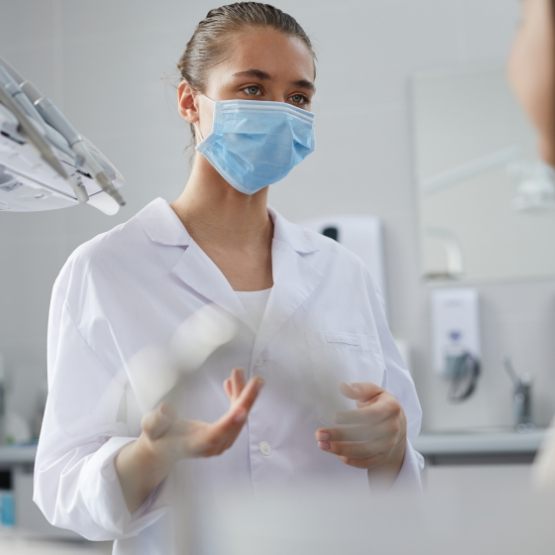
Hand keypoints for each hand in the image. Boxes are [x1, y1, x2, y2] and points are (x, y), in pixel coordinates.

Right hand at [139, 368, 263, 465]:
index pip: (216, 434)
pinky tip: (231, 383)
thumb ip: (156, 421)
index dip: (230, 422)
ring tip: (238, 372)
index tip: (241, 409)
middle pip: (235, 423)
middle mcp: (213, 445)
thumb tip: (165, 409)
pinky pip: (235, 415)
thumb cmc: (157, 437)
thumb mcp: (151, 428)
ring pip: (238, 416)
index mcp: (196, 444)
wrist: (163, 449)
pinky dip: (236, 398)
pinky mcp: (223, 433)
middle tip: (256, 381)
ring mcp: (221, 441)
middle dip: (246, 400)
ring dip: (242, 394)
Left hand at [315, 382, 405, 477]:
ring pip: (365, 451)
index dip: (353, 417)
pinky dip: (352, 461)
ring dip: (342, 449)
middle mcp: (393, 428)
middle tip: (320, 434)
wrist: (398, 424)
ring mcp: (390, 444)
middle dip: (341, 435)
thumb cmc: (381, 404)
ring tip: (323, 445)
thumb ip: (359, 389)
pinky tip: (337, 455)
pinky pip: (367, 462)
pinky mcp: (383, 456)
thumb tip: (343, 387)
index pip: (371, 415)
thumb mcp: (374, 391)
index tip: (335, 417)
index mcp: (391, 408)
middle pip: (366, 435)